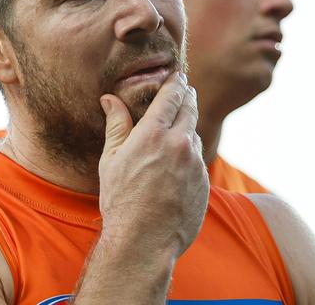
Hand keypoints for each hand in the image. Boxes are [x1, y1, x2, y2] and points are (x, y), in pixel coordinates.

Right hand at [98, 72, 208, 257]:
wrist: (144, 241)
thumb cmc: (121, 200)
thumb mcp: (111, 159)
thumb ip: (116, 124)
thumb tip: (109, 98)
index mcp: (154, 134)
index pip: (171, 95)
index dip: (175, 81)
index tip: (177, 74)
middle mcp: (180, 144)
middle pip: (190, 108)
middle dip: (187, 96)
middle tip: (184, 89)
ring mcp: (195, 164)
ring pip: (194, 134)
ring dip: (187, 126)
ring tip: (176, 128)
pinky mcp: (204, 182)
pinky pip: (198, 158)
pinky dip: (190, 153)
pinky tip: (177, 162)